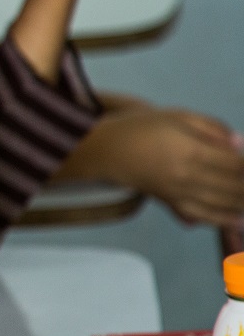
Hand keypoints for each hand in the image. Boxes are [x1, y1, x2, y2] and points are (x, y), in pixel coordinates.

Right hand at [69, 105, 243, 225]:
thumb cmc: (140, 128)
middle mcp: (189, 176)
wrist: (105, 150)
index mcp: (192, 151)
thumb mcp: (178, 115)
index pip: (237, 164)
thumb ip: (212, 127)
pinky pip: (203, 216)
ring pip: (223, 204)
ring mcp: (181, 193)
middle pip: (234, 187)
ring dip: (242, 203)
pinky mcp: (172, 203)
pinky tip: (238, 219)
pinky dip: (224, 219)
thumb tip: (240, 144)